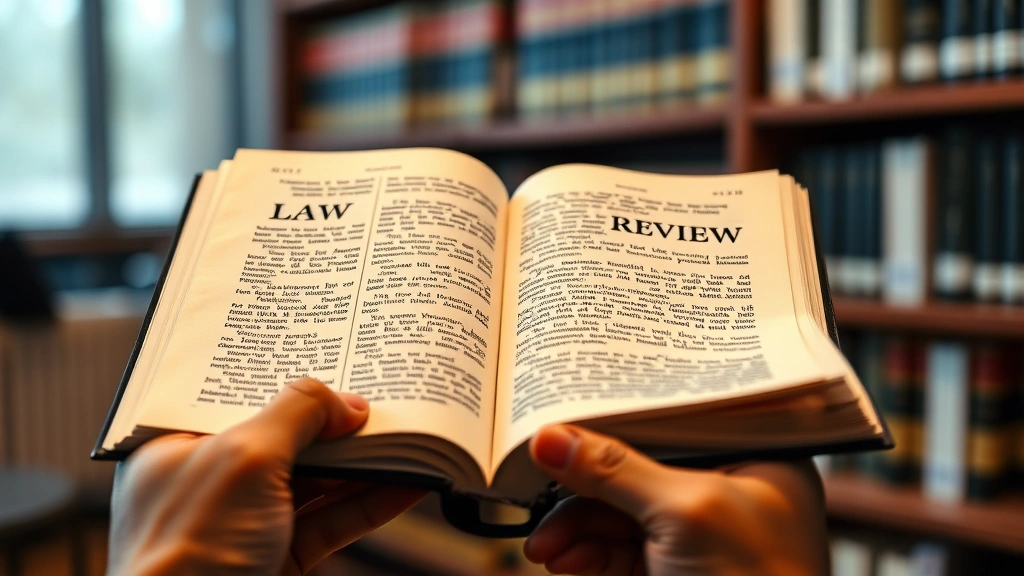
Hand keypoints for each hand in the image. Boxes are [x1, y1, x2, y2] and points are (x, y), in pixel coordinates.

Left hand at [107, 378, 425, 575]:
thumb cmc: (187, 551)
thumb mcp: (244, 458)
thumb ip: (297, 414)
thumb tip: (345, 402)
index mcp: (177, 446)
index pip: (239, 396)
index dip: (287, 375)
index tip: (335, 358)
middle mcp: (211, 481)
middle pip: (287, 436)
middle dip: (336, 421)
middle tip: (382, 398)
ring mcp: (248, 521)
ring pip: (317, 479)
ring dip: (364, 460)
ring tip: (407, 434)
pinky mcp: (281, 556)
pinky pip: (334, 520)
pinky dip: (372, 501)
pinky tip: (407, 481)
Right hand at [525, 425, 828, 575]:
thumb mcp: (684, 514)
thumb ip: (616, 471)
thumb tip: (553, 438)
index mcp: (755, 456)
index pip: (673, 419)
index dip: (616, 417)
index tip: (562, 422)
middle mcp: (729, 488)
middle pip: (637, 465)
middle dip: (585, 485)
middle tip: (539, 486)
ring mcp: (699, 532)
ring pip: (620, 510)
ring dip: (575, 526)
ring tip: (544, 545)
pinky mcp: (673, 568)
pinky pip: (618, 547)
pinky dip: (586, 552)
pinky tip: (562, 558)